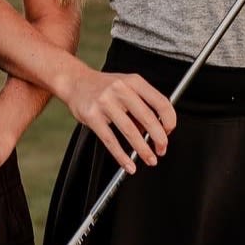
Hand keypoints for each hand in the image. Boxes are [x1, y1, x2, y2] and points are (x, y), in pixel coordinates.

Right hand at [61, 67, 176, 173]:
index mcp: (134, 81)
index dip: (169, 120)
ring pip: (130, 131)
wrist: (75, 80)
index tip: (169, 132)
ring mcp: (105, 102)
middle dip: (159, 138)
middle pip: (147, 118)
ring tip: (150, 159)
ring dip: (143, 149)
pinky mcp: (92, 115)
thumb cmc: (104, 86)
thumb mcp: (126, 86)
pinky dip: (121, 156)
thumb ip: (141, 105)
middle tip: (162, 149)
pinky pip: (110, 140)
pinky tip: (128, 164)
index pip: (161, 101)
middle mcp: (121, 89)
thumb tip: (153, 131)